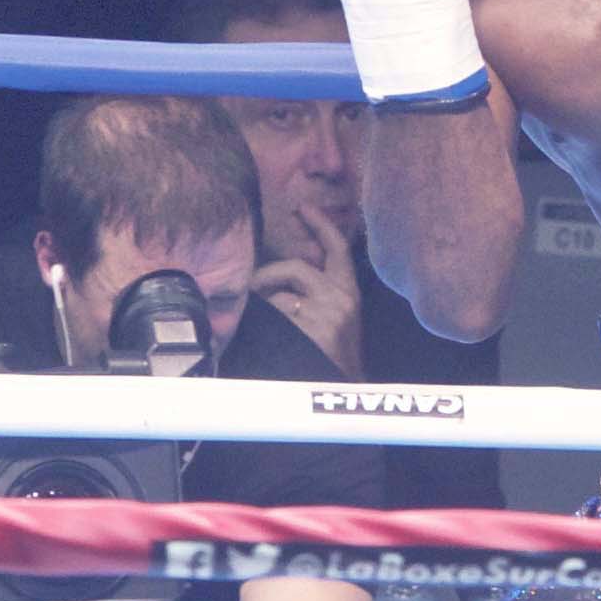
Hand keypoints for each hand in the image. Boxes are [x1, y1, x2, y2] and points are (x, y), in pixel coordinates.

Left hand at [254, 196, 367, 370]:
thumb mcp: (338, 318)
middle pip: (295, 267)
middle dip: (267, 275)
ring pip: (279, 295)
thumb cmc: (335, 357)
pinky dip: (263, 324)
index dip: (320, 224)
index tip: (303, 207)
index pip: (337, 248)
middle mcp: (341, 298)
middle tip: (251, 287)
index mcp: (349, 292)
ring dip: (263, 305)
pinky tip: (265, 339)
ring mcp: (325, 315)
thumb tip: (285, 276)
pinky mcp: (310, 330)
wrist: (343, 393)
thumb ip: (319, 293)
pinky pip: (274, 315)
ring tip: (256, 320)